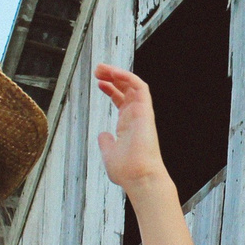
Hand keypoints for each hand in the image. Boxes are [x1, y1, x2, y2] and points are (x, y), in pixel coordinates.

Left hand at [93, 65, 168, 190]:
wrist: (139, 177)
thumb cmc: (127, 170)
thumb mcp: (109, 154)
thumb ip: (106, 143)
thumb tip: (103, 135)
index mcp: (127, 125)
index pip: (121, 101)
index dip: (110, 89)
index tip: (99, 83)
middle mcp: (135, 116)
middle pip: (126, 89)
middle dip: (112, 77)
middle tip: (98, 69)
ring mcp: (141, 112)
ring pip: (132, 84)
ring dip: (118, 73)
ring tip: (102, 67)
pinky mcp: (145, 110)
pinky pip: (139, 86)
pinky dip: (127, 76)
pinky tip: (114, 72)